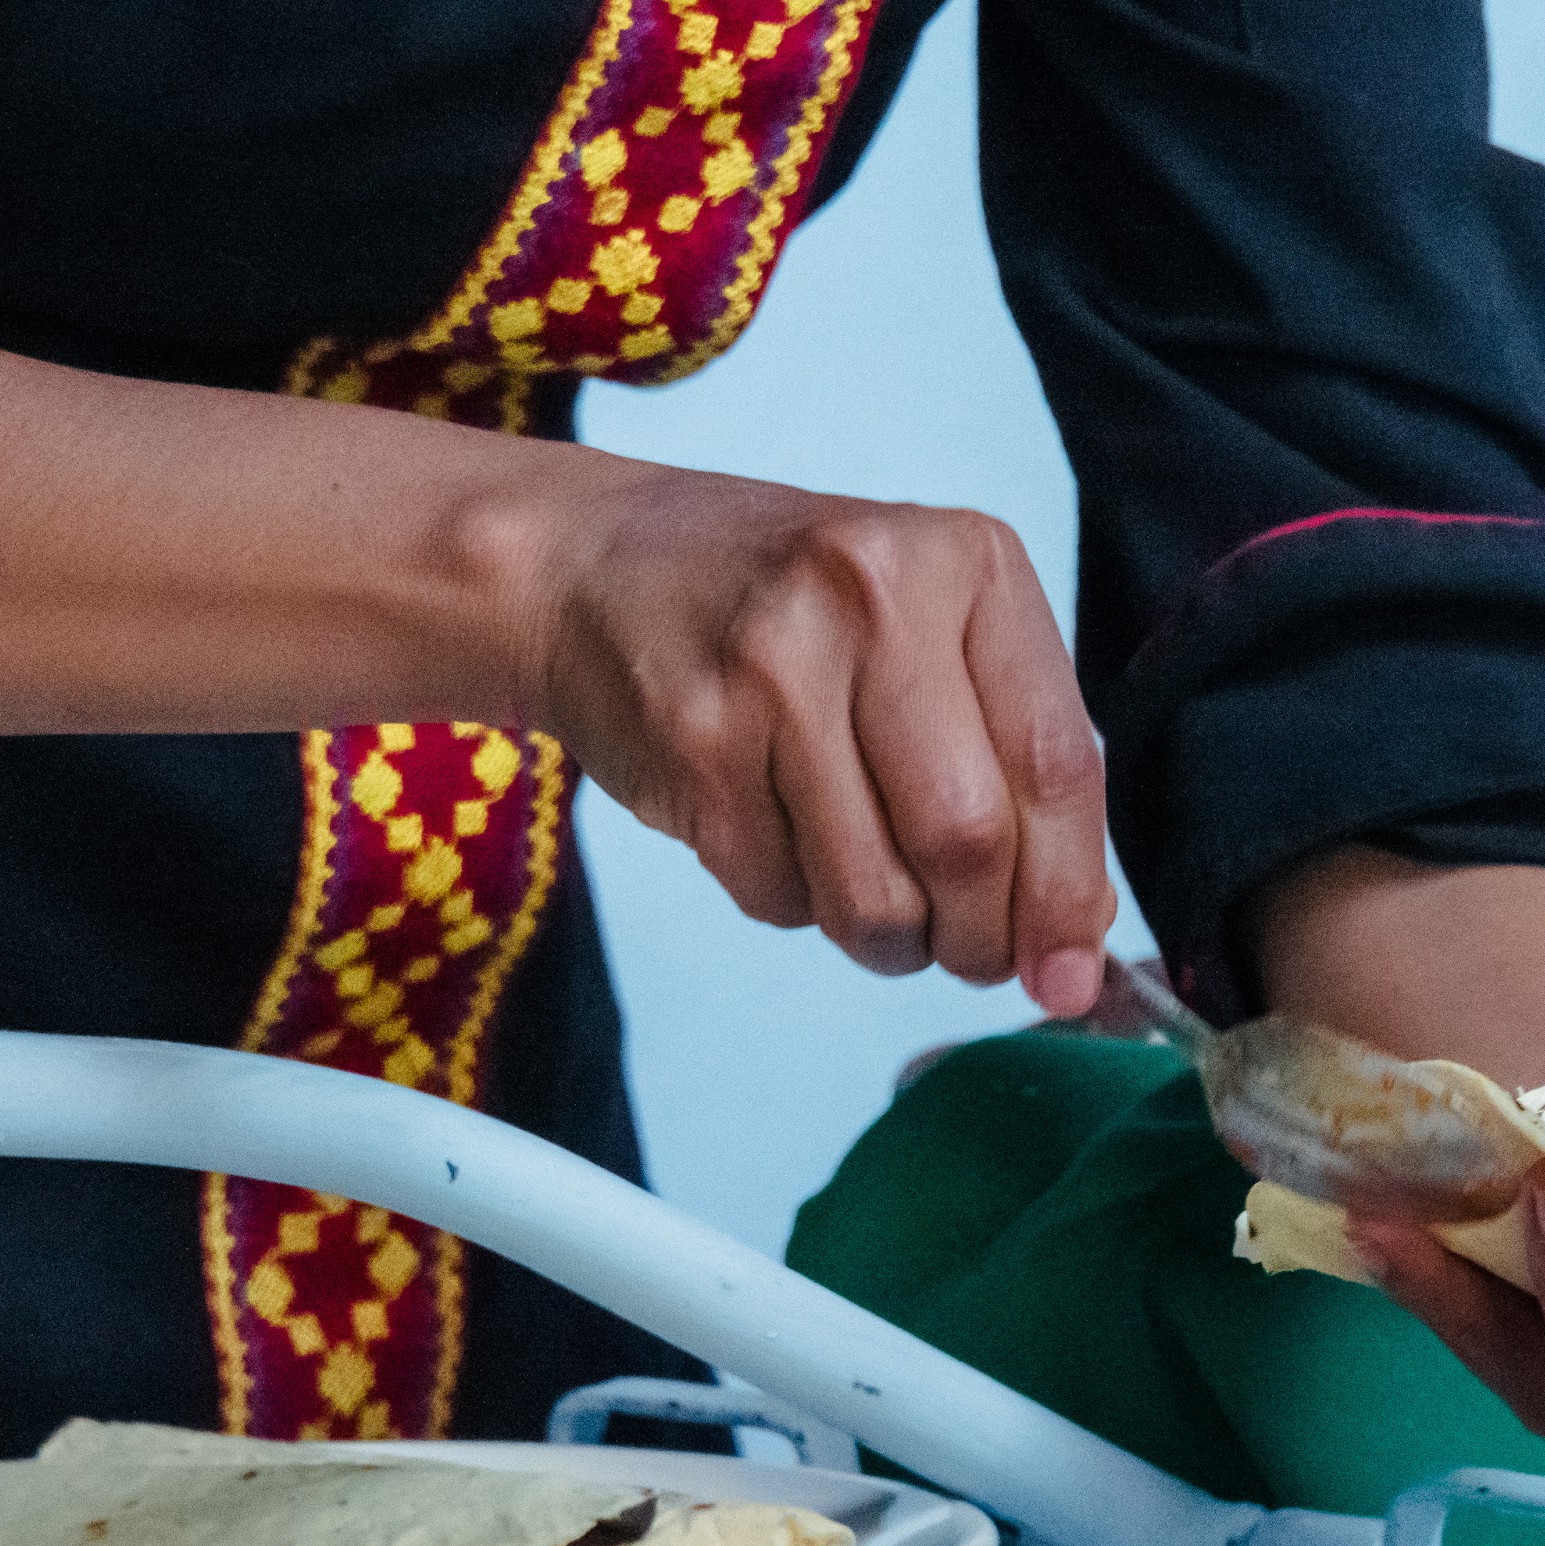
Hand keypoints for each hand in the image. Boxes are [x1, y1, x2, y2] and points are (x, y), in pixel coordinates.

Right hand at [0, 346, 1114, 1015]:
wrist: (469, 560)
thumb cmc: (659, 663)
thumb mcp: (835, 738)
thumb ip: (961, 825)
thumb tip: (1075, 975)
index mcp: (958, 575)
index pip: (1071, 794)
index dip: (1062, 912)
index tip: (1055, 985)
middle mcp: (900, 562)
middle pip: (984, 844)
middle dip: (932, 922)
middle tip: (847, 904)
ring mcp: (801, 580)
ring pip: (875, 858)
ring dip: (809, 894)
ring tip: (741, 827)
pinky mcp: (689, 620)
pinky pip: (754, 825)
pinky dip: (726, 850)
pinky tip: (678, 786)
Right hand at [525, 468, 1109, 1014]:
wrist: (592, 566)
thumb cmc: (796, 612)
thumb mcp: (930, 630)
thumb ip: (1015, 760)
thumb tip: (1076, 945)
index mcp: (967, 563)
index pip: (1057, 764)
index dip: (1071, 894)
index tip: (1072, 975)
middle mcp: (873, 600)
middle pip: (969, 842)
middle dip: (980, 937)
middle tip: (969, 954)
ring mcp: (772, 671)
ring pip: (875, 896)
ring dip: (891, 940)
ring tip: (876, 898)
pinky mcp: (695, 743)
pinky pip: (782, 898)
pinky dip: (798, 903)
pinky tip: (778, 834)